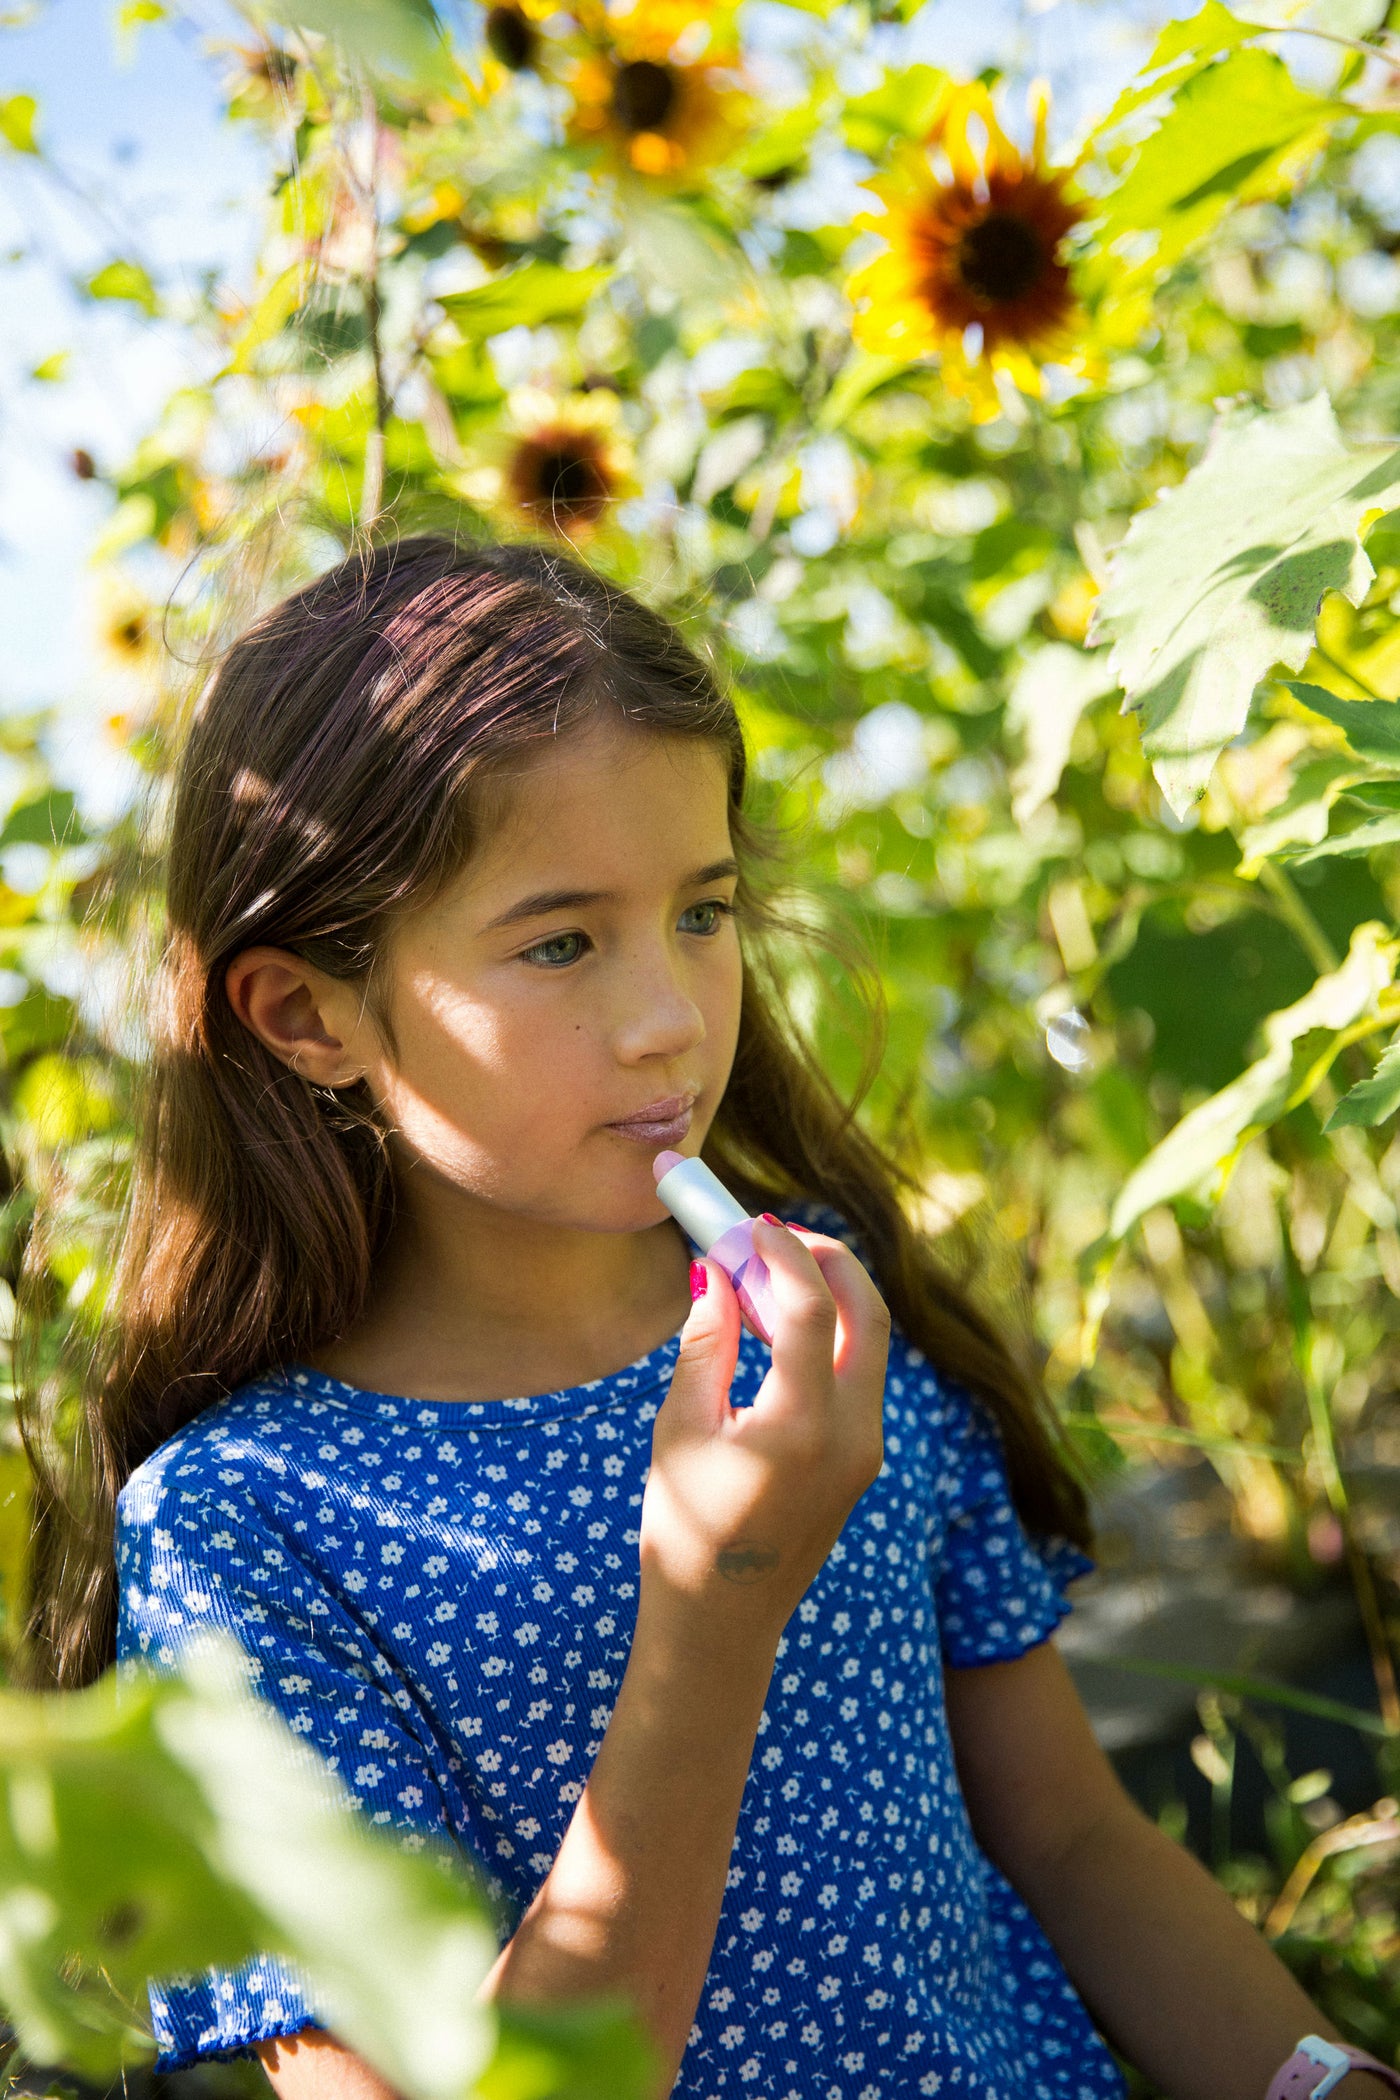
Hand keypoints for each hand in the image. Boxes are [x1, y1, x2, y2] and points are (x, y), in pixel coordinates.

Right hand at [638, 1218, 889, 1649]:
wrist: (721, 1622)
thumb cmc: (685, 1530)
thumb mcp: (679, 1429)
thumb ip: (705, 1344)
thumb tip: (716, 1274)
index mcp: (802, 1428)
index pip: (811, 1308)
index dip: (783, 1254)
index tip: (749, 1224)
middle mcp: (853, 1435)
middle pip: (869, 1314)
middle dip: (829, 1260)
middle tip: (778, 1233)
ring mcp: (868, 1450)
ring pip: (871, 1343)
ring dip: (830, 1295)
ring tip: (768, 1273)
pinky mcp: (864, 1460)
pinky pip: (859, 1376)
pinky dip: (829, 1335)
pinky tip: (778, 1325)